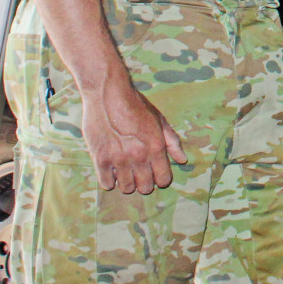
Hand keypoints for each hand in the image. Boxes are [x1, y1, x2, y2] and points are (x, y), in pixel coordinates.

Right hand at [84, 70, 185, 193]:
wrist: (108, 95)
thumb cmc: (136, 105)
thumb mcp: (159, 120)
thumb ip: (172, 142)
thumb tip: (182, 160)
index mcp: (156, 147)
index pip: (163, 179)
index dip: (161, 179)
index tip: (156, 174)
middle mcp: (139, 156)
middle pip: (145, 188)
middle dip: (145, 183)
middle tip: (140, 174)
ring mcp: (119, 159)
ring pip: (126, 188)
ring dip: (127, 183)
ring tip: (126, 172)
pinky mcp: (100, 159)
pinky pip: (106, 183)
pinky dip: (110, 180)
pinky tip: (112, 170)